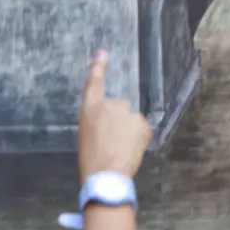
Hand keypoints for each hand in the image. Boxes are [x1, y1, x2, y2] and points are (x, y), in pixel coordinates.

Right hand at [78, 50, 150, 181]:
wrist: (105, 175)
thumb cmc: (92, 160)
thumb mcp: (87, 135)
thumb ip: (98, 121)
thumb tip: (109, 121)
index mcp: (90, 109)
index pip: (94, 82)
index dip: (98, 67)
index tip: (102, 53)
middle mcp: (109, 105)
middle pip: (119, 107)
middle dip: (120, 121)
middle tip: (113, 142)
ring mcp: (126, 113)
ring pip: (132, 120)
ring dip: (130, 131)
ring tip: (121, 149)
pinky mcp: (141, 123)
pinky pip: (143, 129)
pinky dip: (140, 139)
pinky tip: (131, 151)